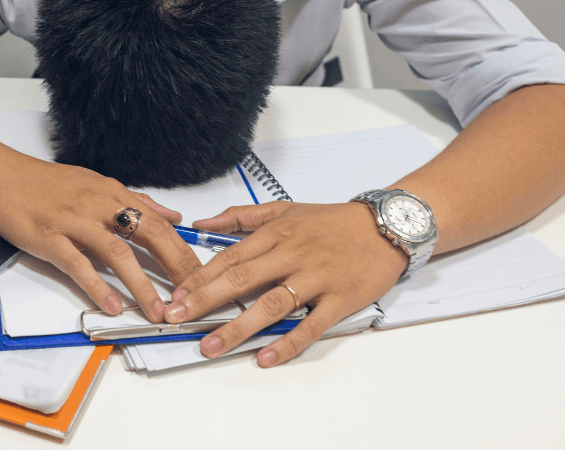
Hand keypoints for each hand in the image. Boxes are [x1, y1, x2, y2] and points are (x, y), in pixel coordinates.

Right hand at [0, 152, 203, 322]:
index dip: (183, 252)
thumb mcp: (97, 184)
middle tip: (191, 296)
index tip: (201, 276)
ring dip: (140, 284)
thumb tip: (173, 215)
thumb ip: (136, 201)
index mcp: (113, 194)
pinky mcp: (49, 237)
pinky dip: (97, 286)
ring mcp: (74, 221)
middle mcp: (99, 205)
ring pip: (117, 252)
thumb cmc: (46, 183)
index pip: (160, 223)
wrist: (1, 174)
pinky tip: (111, 305)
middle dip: (174, 268)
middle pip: (148, 235)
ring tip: (157, 310)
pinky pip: (78, 264)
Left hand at [163, 200, 406, 365]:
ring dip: (238, 327)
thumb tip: (202, 223)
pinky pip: (310, 325)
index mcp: (277, 233)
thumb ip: (241, 216)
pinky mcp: (339, 299)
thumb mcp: (285, 208)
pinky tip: (266, 356)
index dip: (200, 277)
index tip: (176, 295)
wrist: (387, 227)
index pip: (230, 257)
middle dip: (205, 301)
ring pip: (271, 304)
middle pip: (242, 279)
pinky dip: (288, 342)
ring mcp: (316, 278)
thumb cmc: (333, 221)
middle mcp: (292, 254)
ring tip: (211, 346)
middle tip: (177, 318)